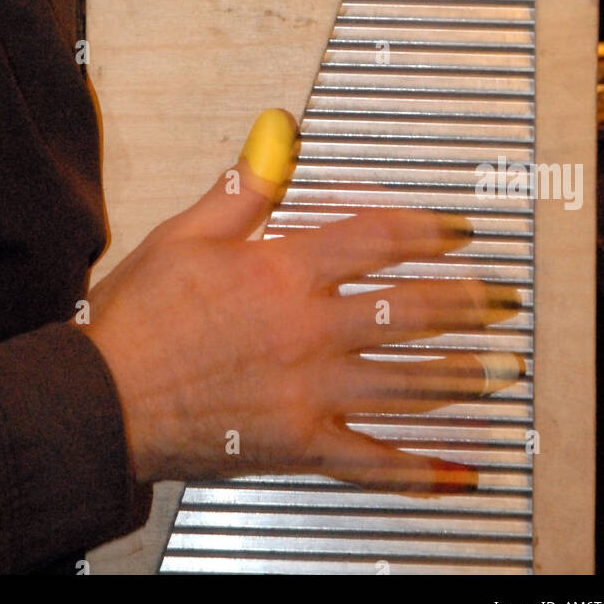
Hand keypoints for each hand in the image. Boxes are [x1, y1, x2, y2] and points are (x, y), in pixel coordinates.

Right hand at [82, 112, 521, 492]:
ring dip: (464, 376)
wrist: (100, 400)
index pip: (378, 239)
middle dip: (468, 305)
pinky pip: (372, 461)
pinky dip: (419, 469)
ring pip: (408, 384)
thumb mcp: (188, 233)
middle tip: (503, 302)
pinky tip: (454, 471)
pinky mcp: (299, 443)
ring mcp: (310, 391)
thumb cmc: (138, 319)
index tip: (459, 233)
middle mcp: (310, 330)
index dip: (428, 231)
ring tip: (500, 369)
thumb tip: (279, 131)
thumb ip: (246, 185)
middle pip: (411, 312)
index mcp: (285, 272)